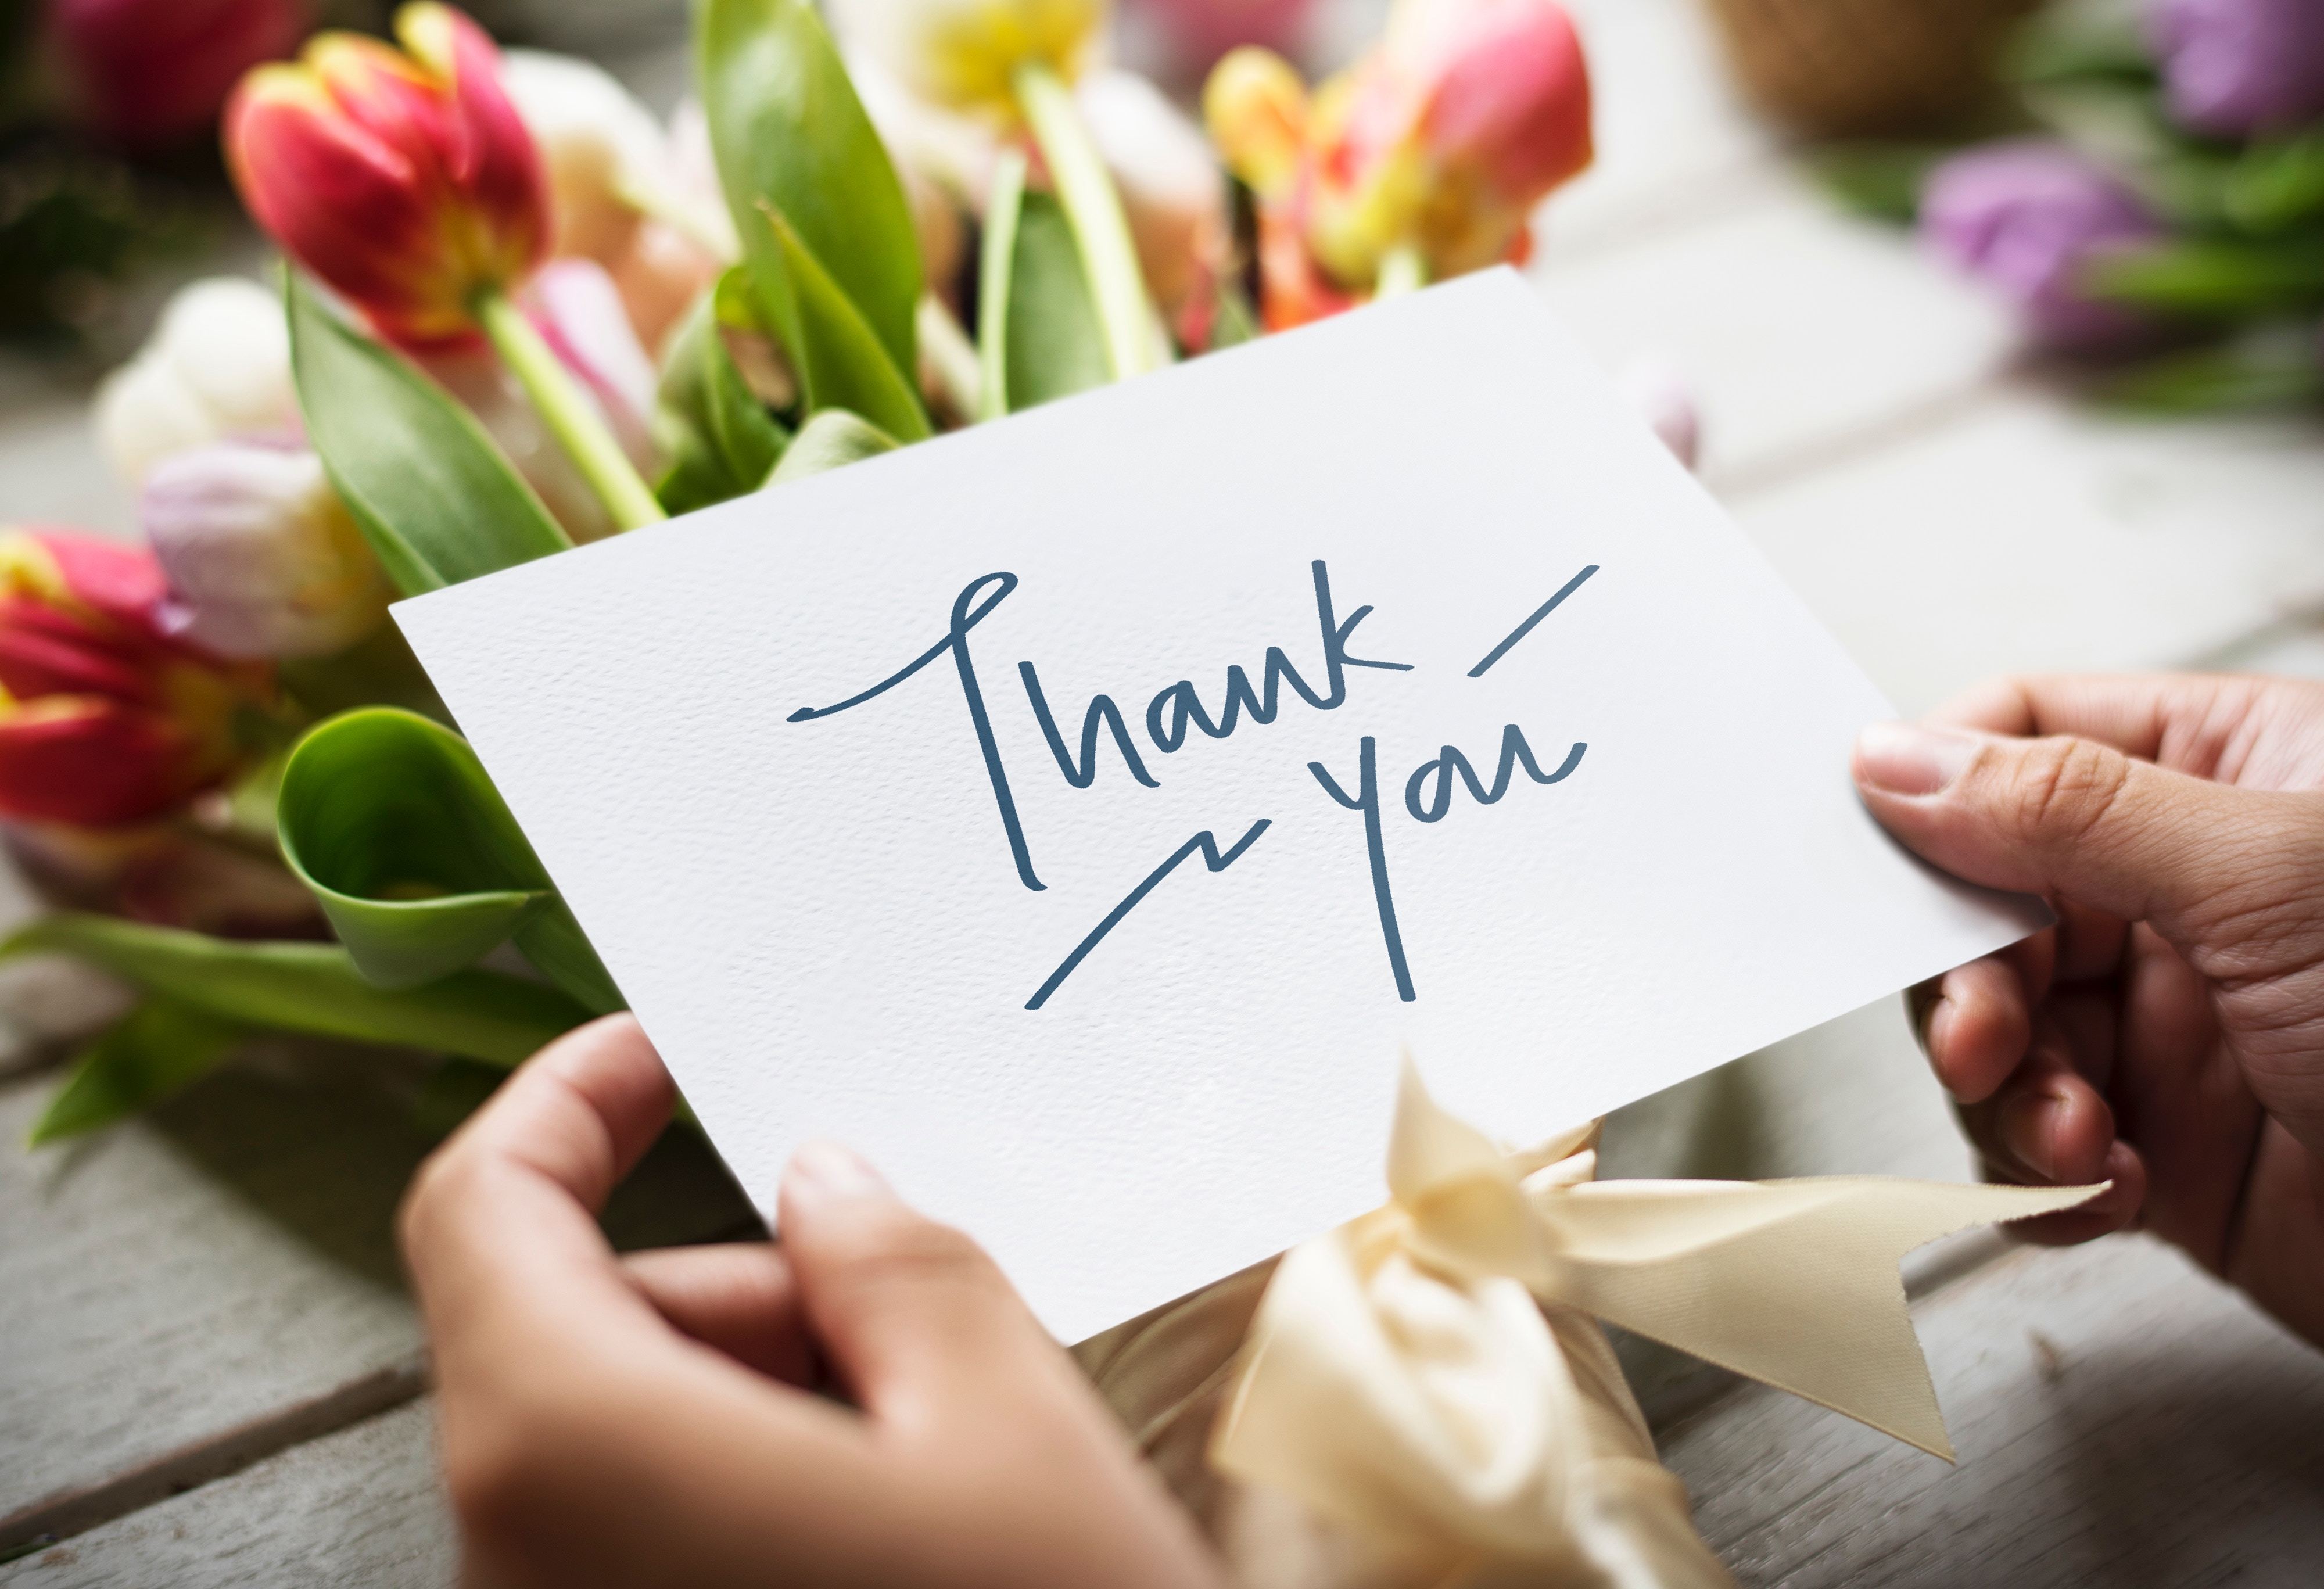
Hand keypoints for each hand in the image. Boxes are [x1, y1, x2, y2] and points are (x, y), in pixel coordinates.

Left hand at [397, 1015, 1221, 1588]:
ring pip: (629, 1438)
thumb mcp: (1003, 1412)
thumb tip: (823, 1181)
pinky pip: (653, 1532)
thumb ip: (891, 1256)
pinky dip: (758, 1484)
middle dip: (745, 1285)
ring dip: (774, 1392)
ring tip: (944, 1444)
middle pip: (584, 1331)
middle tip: (916, 1311)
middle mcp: (516, 1556)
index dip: (564, 1101)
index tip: (661, 1051)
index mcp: (573, 1448)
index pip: (483, 1210)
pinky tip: (906, 1525)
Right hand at [1852, 673, 2323, 1346]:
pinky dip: (2043, 1180)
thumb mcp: (2267, 878)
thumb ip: (2066, 807)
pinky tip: (2106, 1192)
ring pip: (1996, 1033)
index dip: (1935, 788)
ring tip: (2080, 1138)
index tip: (1878, 859)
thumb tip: (1894, 756)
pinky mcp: (2168, 1147)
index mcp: (2230, 774)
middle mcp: (2188, 891)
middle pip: (1984, 899)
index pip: (2026, 734)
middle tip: (1987, 1040)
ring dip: (2009, 1095)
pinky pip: (2035, 1149)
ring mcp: (2174, 1023)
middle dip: (1969, 981)